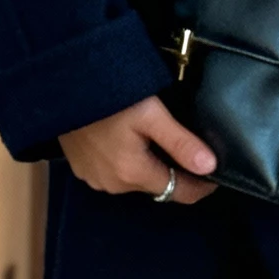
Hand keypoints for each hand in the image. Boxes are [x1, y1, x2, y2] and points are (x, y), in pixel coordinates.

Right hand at [60, 94, 217, 203]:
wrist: (62, 85)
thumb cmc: (107, 95)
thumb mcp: (151, 115)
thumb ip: (181, 143)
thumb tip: (210, 166)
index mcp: (133, 173)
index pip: (181, 193)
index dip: (202, 185)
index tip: (216, 172)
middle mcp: (113, 184)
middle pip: (159, 186)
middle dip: (176, 171)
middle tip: (188, 146)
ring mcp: (95, 179)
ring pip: (137, 180)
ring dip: (150, 166)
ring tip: (157, 140)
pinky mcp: (83, 169)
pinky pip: (115, 173)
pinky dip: (128, 162)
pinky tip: (128, 140)